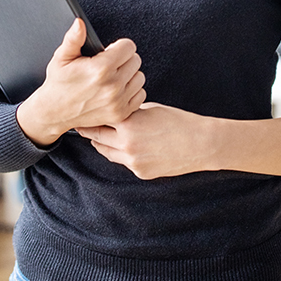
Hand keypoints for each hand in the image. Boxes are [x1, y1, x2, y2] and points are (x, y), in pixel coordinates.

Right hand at [16, 19, 144, 145]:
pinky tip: (117, 90)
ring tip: (112, 77)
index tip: (109, 51)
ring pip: (139, 77)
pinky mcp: (121, 113)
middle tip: (109, 64)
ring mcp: (118, 101)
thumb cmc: (59, 83)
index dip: (119, 46)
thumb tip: (79, 23)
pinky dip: (132, 91)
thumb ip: (74, 38)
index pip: (129, 47)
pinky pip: (140, 95)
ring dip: (129, 75)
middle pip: (136, 60)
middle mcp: (112, 86)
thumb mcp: (62, 57)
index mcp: (100, 69)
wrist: (55, 112)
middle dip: (124, 59)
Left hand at [77, 103, 217, 179]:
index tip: (81, 114)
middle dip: (89, 130)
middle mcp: (126, 144)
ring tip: (96, 135)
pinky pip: (123, 162)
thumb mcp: (150, 108)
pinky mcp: (140, 172)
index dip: (89, 116)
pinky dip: (121, 154)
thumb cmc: (178, 121)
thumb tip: (115, 112)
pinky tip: (124, 146)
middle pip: (96, 137)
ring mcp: (132, 161)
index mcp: (128, 123)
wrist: (200, 143)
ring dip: (102, 143)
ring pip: (106, 152)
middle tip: (81, 125)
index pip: (98, 120)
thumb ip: (129, 112)